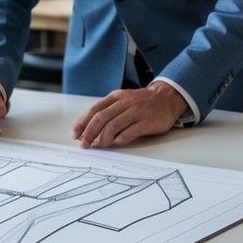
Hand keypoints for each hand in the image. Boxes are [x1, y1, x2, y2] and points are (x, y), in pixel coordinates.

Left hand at [72, 81, 189, 148]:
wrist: (167, 98)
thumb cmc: (142, 103)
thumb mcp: (123, 100)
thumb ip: (108, 111)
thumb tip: (88, 129)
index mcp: (116, 97)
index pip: (94, 110)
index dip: (82, 123)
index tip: (75, 135)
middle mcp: (125, 102)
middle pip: (101, 118)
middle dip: (89, 133)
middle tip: (84, 144)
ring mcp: (136, 112)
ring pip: (113, 126)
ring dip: (102, 139)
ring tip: (98, 146)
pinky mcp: (146, 122)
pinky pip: (128, 133)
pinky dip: (118, 141)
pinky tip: (114, 144)